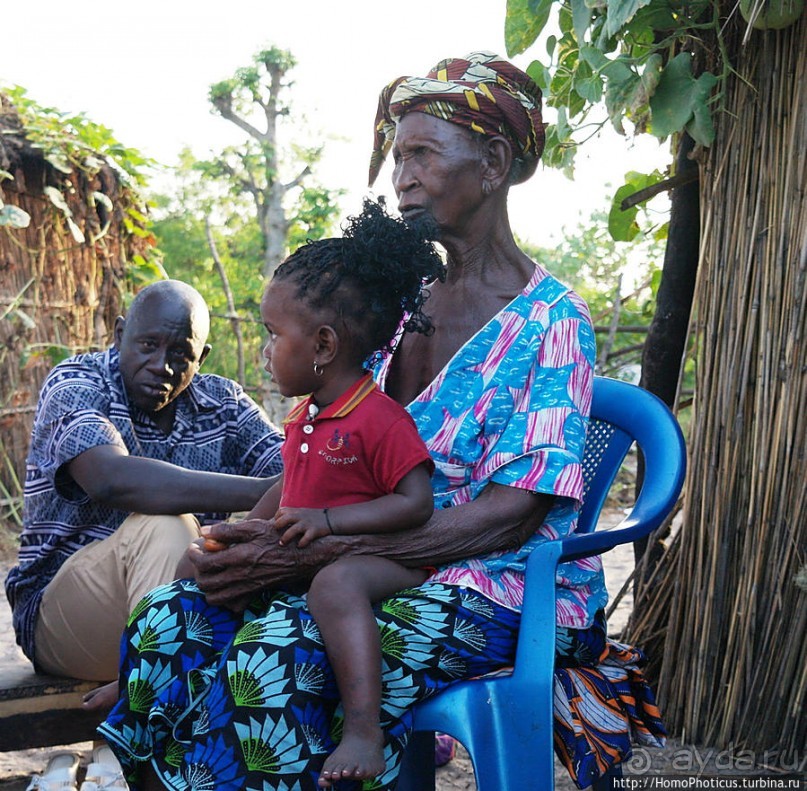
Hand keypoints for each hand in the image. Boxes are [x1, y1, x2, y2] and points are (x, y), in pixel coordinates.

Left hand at [189, 518, 335, 607]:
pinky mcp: (253, 593)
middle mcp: (240, 576)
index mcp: (238, 558)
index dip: (194, 554)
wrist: (301, 556)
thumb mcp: (254, 527)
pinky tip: (225, 583)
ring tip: (210, 572)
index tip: (195, 547)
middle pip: (205, 583)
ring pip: (214, 598)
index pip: (204, 563)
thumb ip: (227, 530)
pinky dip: (223, 597)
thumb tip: (204, 532)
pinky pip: (230, 604)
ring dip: (207, 586)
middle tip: (200, 559)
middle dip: (197, 571)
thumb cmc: (278, 537)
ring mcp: (246, 588)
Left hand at [272, 507, 330, 547]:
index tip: (276, 525)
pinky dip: (302, 543)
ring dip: (286, 537)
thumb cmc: (314, 517)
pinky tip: (300, 546)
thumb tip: (278, 523)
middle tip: (276, 532)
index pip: (281, 511)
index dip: (276, 518)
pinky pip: (306, 538)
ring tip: (282, 543)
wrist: (332, 518)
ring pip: (293, 529)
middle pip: (285, 518)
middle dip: (278, 526)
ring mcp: (307, 523)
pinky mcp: (315, 531)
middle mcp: (301, 516)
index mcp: (297, 511)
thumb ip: (292, 515)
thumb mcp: (302, 512)